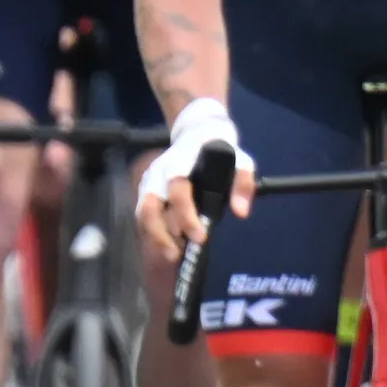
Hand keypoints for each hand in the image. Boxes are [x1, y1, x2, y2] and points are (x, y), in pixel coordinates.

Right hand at [137, 98, 251, 258]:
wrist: (197, 132)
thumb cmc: (221, 151)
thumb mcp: (240, 161)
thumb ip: (243, 184)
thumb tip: (241, 212)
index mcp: (182, 161)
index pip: (178, 190)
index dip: (187, 216)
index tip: (201, 237)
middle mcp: (160, 171)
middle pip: (150, 205)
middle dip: (161, 234)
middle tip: (178, 255)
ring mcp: (150, 180)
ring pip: (142, 212)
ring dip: (155, 236)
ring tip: (173, 254)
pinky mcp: (146, 189)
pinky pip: (143, 214)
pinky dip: (153, 232)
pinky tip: (169, 244)